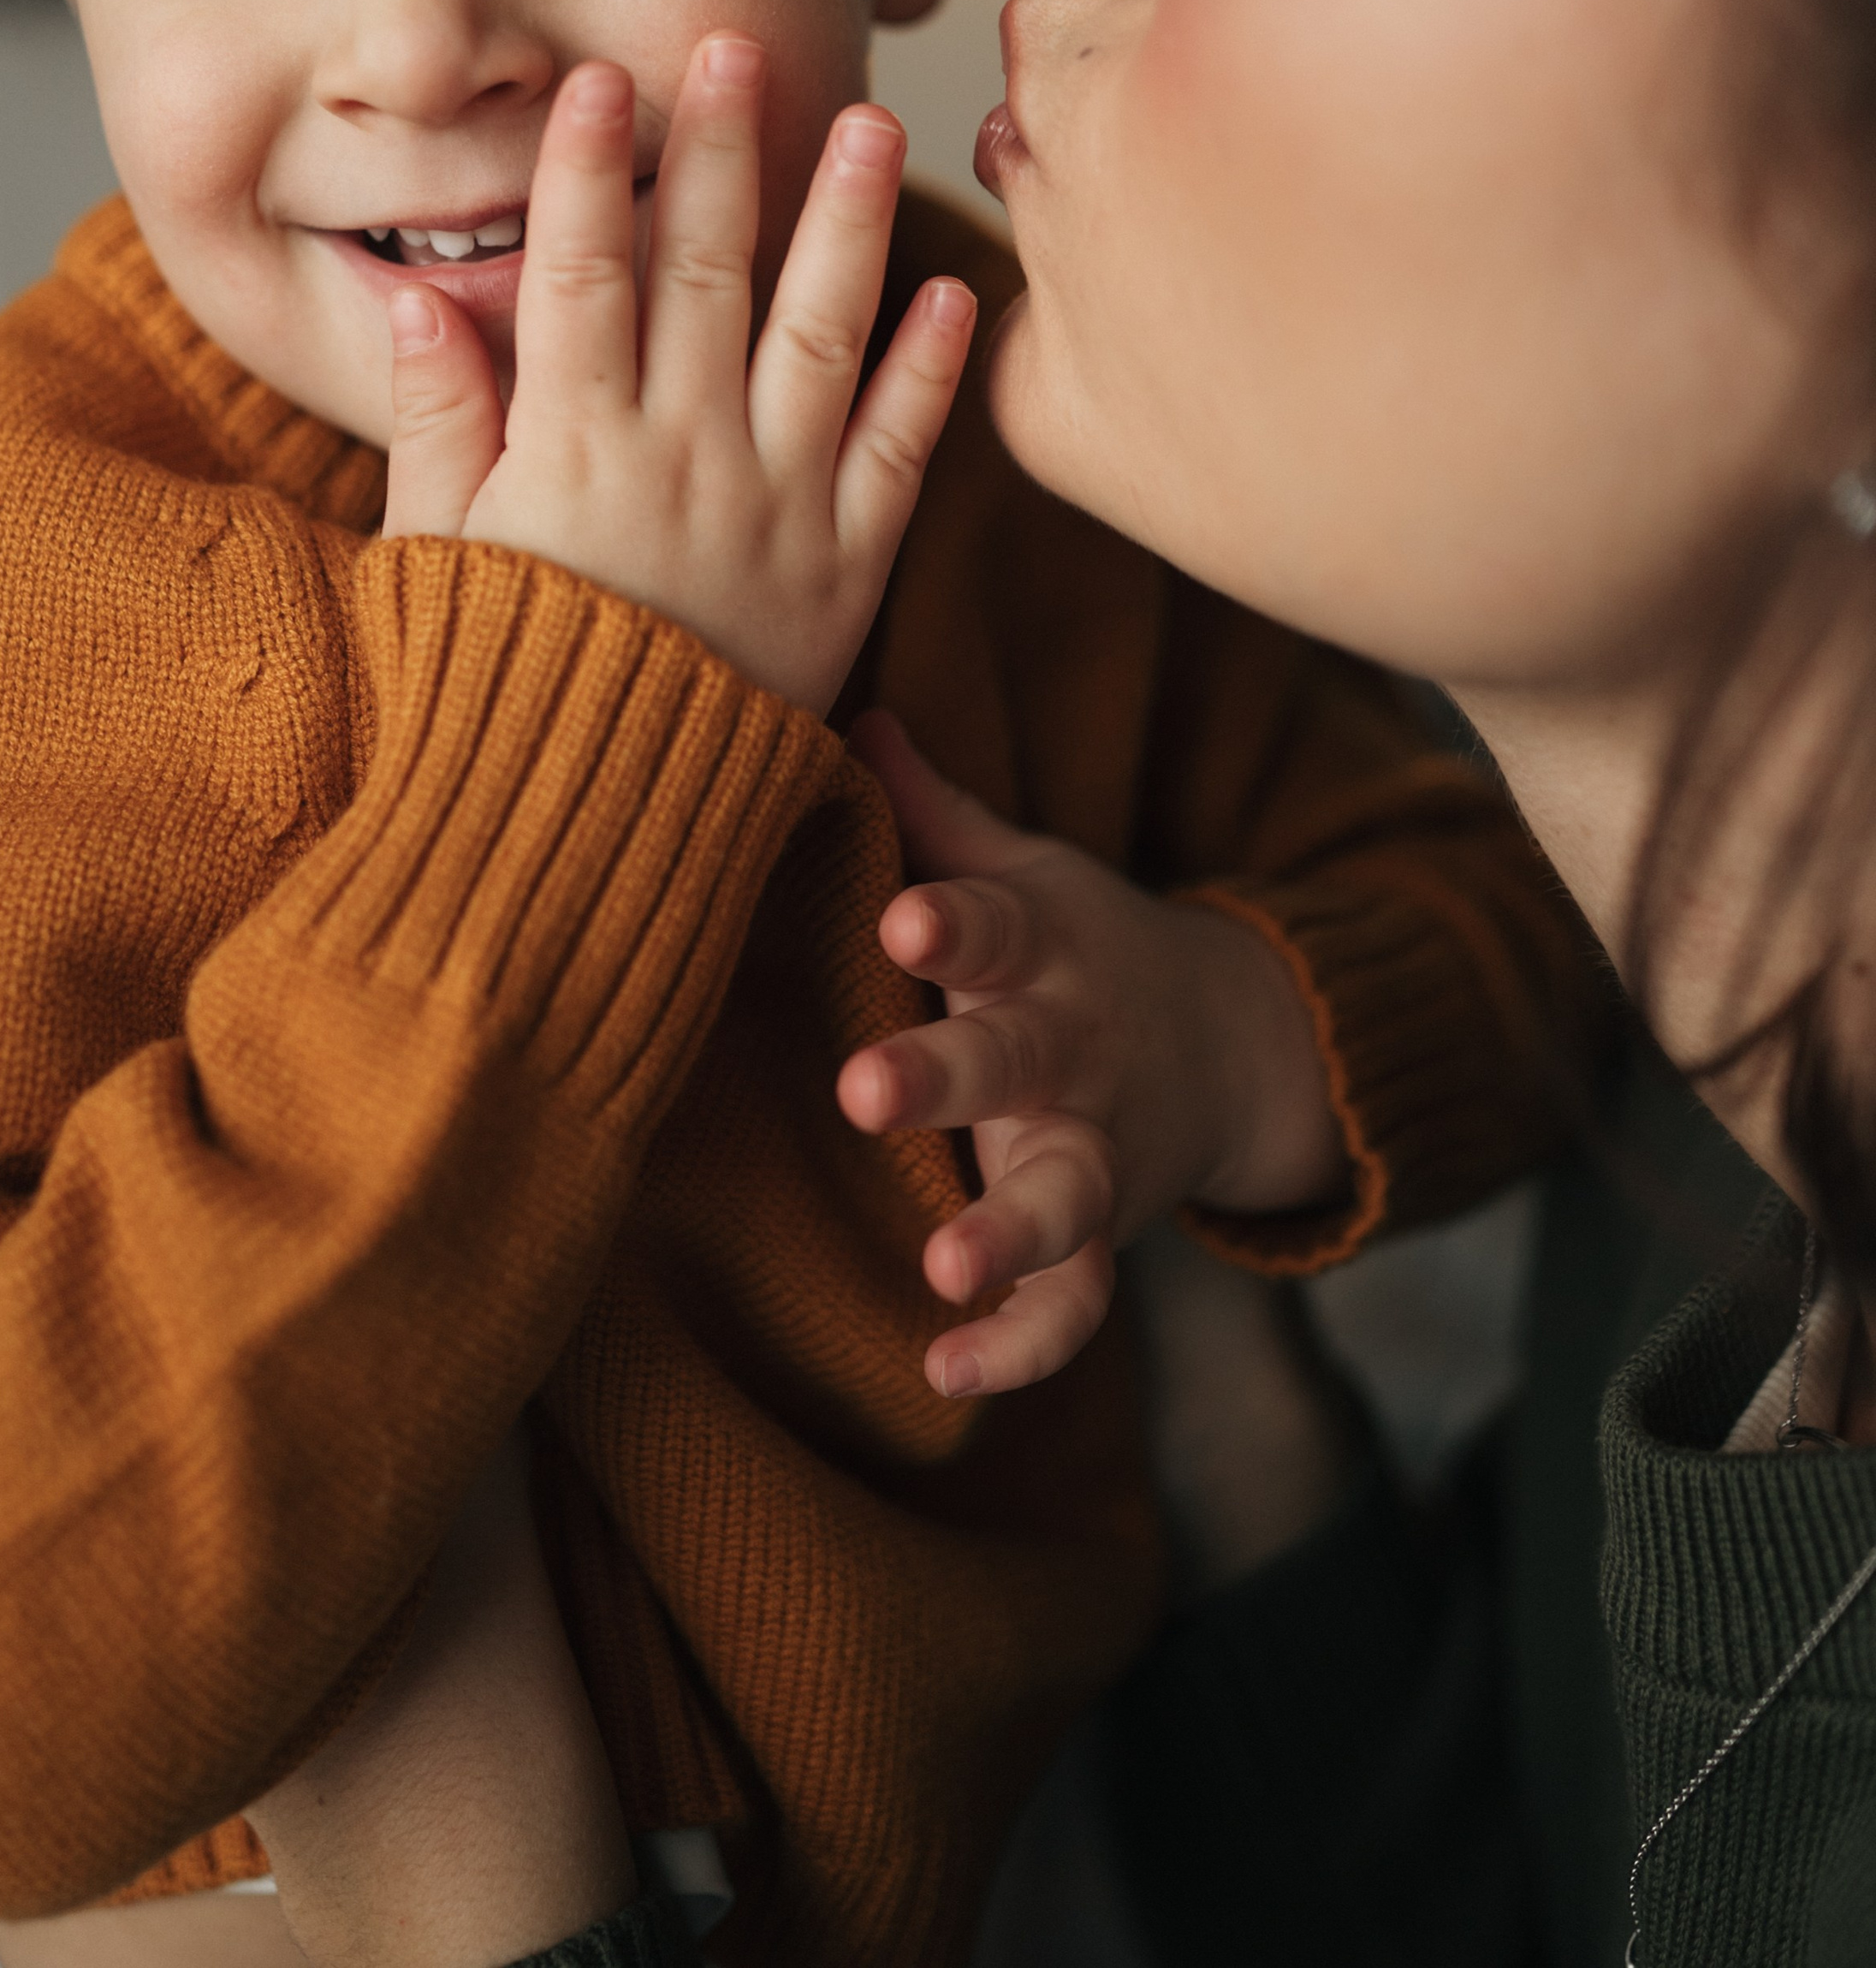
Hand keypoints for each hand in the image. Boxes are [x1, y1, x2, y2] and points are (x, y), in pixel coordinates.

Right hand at [379, 36, 975, 717]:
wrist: (592, 831)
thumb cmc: (498, 686)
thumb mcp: (438, 554)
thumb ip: (437, 423)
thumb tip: (415, 297)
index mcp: (572, 445)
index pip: (581, 270)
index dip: (590, 168)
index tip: (602, 81)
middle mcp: (682, 456)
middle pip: (706, 271)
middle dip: (720, 151)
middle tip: (736, 47)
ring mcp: (774, 509)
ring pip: (819, 334)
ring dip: (845, 222)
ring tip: (869, 122)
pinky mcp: (846, 572)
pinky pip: (897, 455)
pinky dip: (929, 373)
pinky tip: (951, 295)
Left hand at [836, 716, 1346, 1398]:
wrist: (1237, 1042)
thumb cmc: (1079, 946)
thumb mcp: (1025, 869)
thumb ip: (936, 810)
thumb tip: (846, 711)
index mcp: (1040, 948)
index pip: (990, 922)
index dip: (948, 924)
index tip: (901, 924)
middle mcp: (1071, 1048)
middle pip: (1010, 1059)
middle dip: (944, 1076)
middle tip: (864, 1088)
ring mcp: (1097, 1148)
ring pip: (1061, 1196)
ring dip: (1005, 1233)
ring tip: (946, 1267)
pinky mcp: (1105, 1237)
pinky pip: (1075, 1307)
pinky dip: (1022, 1348)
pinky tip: (949, 1374)